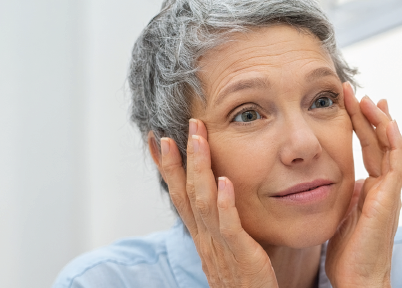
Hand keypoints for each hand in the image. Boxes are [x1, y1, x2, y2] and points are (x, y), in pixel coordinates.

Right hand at [159, 119, 277, 287]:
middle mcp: (204, 238)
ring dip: (199, 169)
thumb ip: (222, 223)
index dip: (167, 167)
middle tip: (174, 128)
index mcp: (201, 235)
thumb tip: (221, 195)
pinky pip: (229, 226)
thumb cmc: (244, 280)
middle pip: (185, 193)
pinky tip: (226, 181)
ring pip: (204, 202)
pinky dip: (225, 203)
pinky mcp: (241, 255)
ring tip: (198, 140)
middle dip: (178, 159)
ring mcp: (220, 246)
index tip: (156, 139)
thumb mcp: (227, 248)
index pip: (179, 195)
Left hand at [325, 83, 401, 287]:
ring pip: (392, 147)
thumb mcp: (340, 214)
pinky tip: (387, 122)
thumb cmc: (348, 253)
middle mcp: (384, 186)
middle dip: (368, 115)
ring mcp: (390, 192)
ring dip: (380, 121)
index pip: (368, 148)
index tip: (349, 103)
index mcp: (371, 189)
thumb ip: (341, 193)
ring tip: (367, 98)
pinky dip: (395, 142)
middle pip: (380, 141)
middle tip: (355, 92)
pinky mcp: (391, 198)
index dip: (360, 125)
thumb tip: (329, 178)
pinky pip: (397, 163)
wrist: (358, 278)